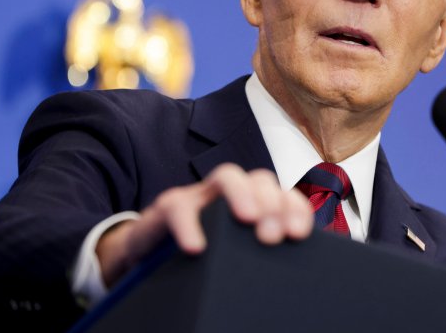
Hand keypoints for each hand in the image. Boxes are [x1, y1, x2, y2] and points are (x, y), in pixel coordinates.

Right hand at [96, 163, 313, 287]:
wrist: (147, 256)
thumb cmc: (200, 255)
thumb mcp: (232, 254)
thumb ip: (255, 254)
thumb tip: (285, 269)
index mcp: (252, 207)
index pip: (282, 196)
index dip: (295, 209)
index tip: (298, 234)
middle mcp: (229, 196)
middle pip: (259, 178)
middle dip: (271, 202)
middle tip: (272, 234)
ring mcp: (200, 198)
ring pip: (226, 176)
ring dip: (241, 194)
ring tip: (247, 220)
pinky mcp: (167, 209)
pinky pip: (178, 206)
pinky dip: (188, 225)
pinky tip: (197, 247)